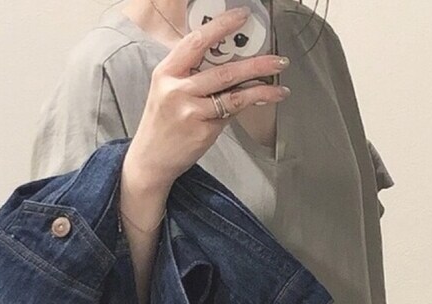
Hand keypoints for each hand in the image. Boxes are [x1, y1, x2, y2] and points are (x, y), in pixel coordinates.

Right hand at [124, 5, 290, 193]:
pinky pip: (229, 114)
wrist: (150, 159)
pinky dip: (245, 107)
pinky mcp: (203, 131)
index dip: (222, 26)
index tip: (243, 16)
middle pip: (224, 71)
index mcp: (167, 71)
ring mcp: (191, 112)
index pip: (197, 41)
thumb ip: (191, 72)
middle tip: (278, 60)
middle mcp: (177, 89)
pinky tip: (260, 102)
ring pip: (233, 95)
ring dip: (261, 91)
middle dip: (256, 65)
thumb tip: (228, 57)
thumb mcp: (168, 88)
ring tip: (280, 88)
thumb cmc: (163, 121)